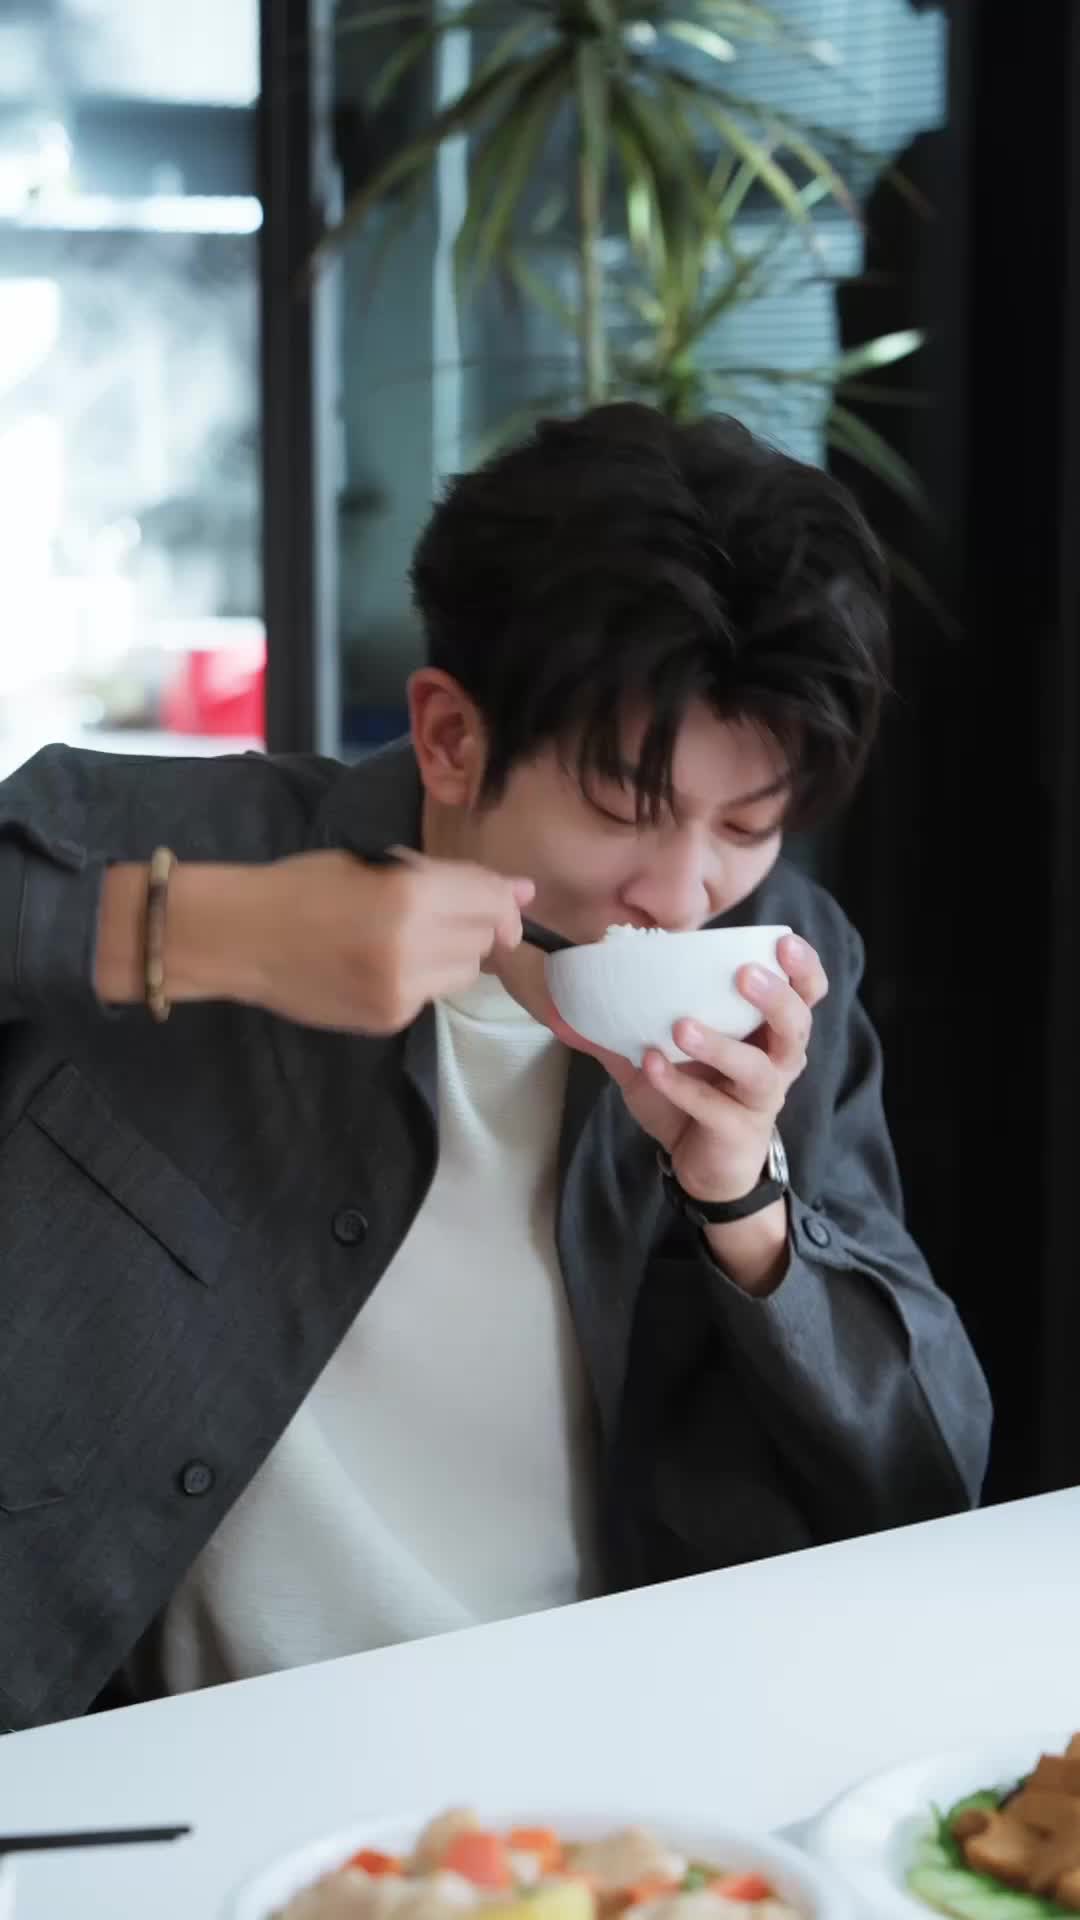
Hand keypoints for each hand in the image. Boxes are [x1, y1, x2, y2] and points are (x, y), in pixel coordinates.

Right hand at [242, 850, 535, 1031]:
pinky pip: (431, 996)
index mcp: (409, 895)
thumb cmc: (304, 886)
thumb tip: (521, 891)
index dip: (503, 900)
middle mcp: (412, 947)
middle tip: (436, 913)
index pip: (489, 901)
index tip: (506, 901)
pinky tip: (380, 964)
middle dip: (474, 925)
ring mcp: (401, 990)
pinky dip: (420, 978)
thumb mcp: (376, 864)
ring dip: (451, 954)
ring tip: (405, 939)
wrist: (240, 938)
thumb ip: (449, 879)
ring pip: (464, 973)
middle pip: (482, 940)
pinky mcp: (388, 1018)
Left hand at [547, 934, 827, 1202]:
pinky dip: (680, 1086)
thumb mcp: (658, 1055)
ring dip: (721, 1045)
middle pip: (796, 1025)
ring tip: (682, 1025)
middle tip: (745, 974)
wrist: (701, 1165)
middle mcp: (776, 1062)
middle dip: (776, 996)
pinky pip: (712, 1108)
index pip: (805, 992)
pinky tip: (650, 1066)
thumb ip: (621, 1027)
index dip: (801, 966)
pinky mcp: (737, 1131)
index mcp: (767, 1032)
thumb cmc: (693, 1098)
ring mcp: (759, 1099)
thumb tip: (565, 1001)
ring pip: (758, 1069)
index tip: (782, 940)